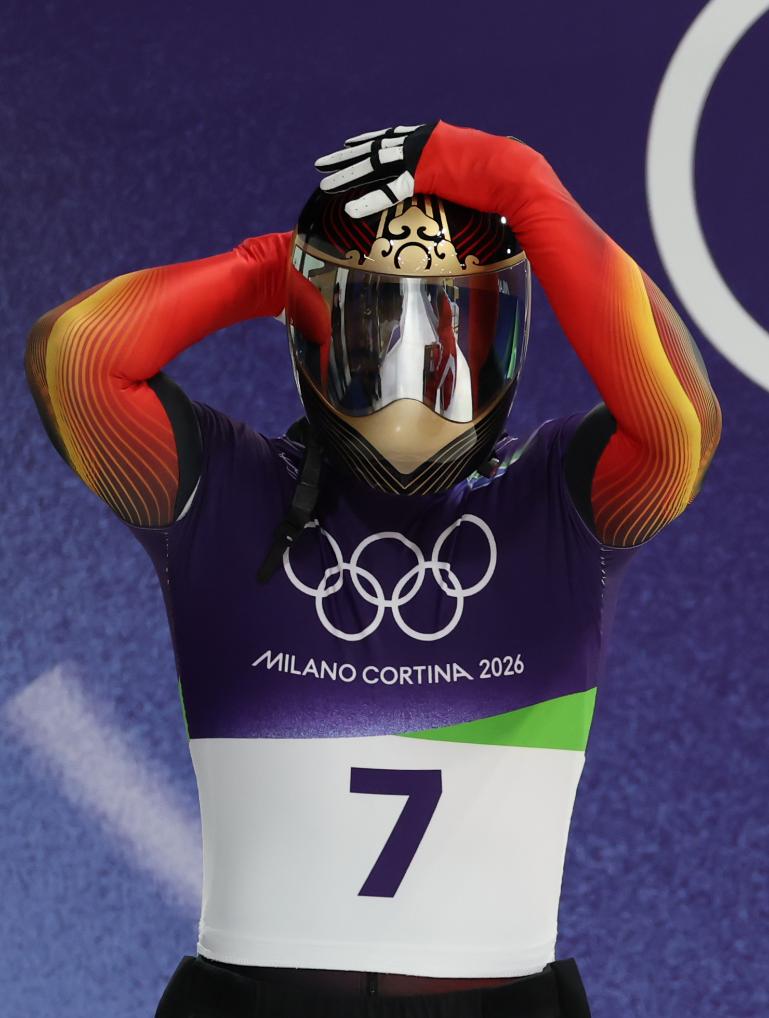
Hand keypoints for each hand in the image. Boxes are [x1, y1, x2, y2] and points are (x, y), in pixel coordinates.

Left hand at [314, 121, 534, 220]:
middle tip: (323, 162)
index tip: (350, 145)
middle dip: (348, 156)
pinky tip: (349, 207)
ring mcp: (423, 155)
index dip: (369, 141)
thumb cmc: (505, 178)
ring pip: (375, 164)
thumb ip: (455, 173)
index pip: (393, 137)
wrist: (517, 174)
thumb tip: (458, 185)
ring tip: (324, 183)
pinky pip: (390, 189)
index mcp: (434, 137)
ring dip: (348, 175)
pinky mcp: (425, 174)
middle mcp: (423, 141)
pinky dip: (369, 199)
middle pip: (376, 148)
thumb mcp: (473, 170)